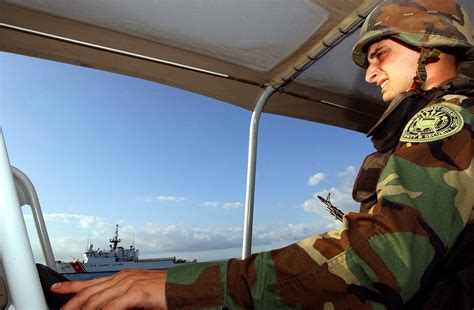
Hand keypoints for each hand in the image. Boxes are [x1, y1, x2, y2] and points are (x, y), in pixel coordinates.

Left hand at [51, 269, 167, 308]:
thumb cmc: (166, 293)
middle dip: (70, 303)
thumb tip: (108, 308)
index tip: (56, 289)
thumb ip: (123, 302)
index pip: (91, 282)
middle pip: (88, 292)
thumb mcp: (138, 298)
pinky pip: (112, 306)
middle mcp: (123, 277)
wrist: (186, 287)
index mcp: (123, 277)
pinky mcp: (136, 292)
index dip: (71, 286)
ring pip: (96, 300)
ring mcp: (129, 283)